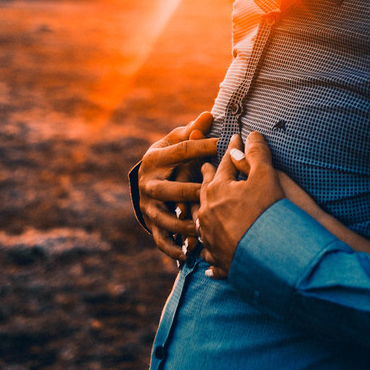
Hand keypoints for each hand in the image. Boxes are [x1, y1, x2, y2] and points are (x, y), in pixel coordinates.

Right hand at [137, 112, 217, 260]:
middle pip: (168, 189)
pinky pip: (160, 239)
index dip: (200, 148)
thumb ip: (193, 131)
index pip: (179, 152)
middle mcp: (148, 183)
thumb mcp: (178, 139)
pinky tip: (188, 254)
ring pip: (164, 218)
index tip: (222, 144)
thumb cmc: (172, 154)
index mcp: (155, 158)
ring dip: (184, 225)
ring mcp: (147, 206)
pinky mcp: (150, 224)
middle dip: (190, 192)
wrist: (147, 176)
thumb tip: (209, 115)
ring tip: (204, 228)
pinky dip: (173, 248)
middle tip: (212, 195)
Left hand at [197, 132, 282, 275]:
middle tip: (205, 167)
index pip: (226, 163)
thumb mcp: (267, 176)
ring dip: (204, 211)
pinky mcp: (218, 258)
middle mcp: (208, 213)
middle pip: (207, 190)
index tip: (235, 138)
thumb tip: (251, 135)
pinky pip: (209, 251)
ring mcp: (210, 237)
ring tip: (204, 207)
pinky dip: (208, 248)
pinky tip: (206, 251)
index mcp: (217, 190)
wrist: (273, 255)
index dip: (233, 149)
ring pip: (202, 221)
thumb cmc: (269, 212)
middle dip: (208, 177)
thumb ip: (257, 154)